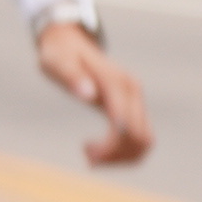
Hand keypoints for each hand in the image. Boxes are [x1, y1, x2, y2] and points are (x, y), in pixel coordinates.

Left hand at [36, 20, 152, 168]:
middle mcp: (133, 91)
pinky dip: (125, 152)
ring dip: (122, 157)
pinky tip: (100, 151)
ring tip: (91, 155)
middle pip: (139, 136)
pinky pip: (140, 137)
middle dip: (115, 155)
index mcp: (117, 83)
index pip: (126, 124)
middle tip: (87, 156)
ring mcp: (136, 99)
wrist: (70, 44)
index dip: (111, 146)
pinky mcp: (133, 107)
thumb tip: (88, 94)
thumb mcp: (56, 63)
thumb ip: (71, 76)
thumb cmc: (60, 55)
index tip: (86, 152)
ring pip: (145, 140)